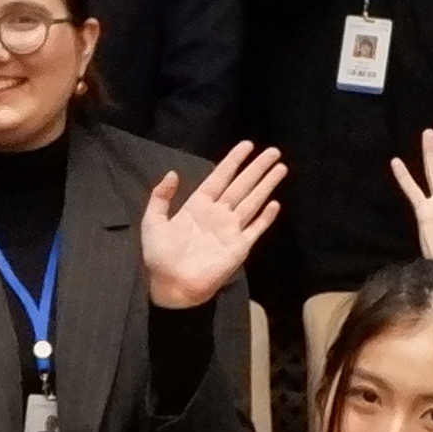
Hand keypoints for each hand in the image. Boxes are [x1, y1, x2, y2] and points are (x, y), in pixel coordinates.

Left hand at [136, 143, 288, 307]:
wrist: (170, 286)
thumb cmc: (159, 256)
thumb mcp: (152, 222)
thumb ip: (160, 197)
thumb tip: (172, 173)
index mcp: (197, 206)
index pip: (220, 177)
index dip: (233, 161)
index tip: (247, 145)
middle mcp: (217, 214)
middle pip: (242, 185)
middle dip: (257, 168)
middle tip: (274, 151)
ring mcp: (230, 230)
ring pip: (252, 202)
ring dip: (266, 185)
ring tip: (280, 168)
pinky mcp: (238, 248)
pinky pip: (255, 229)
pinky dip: (265, 217)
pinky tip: (274, 204)